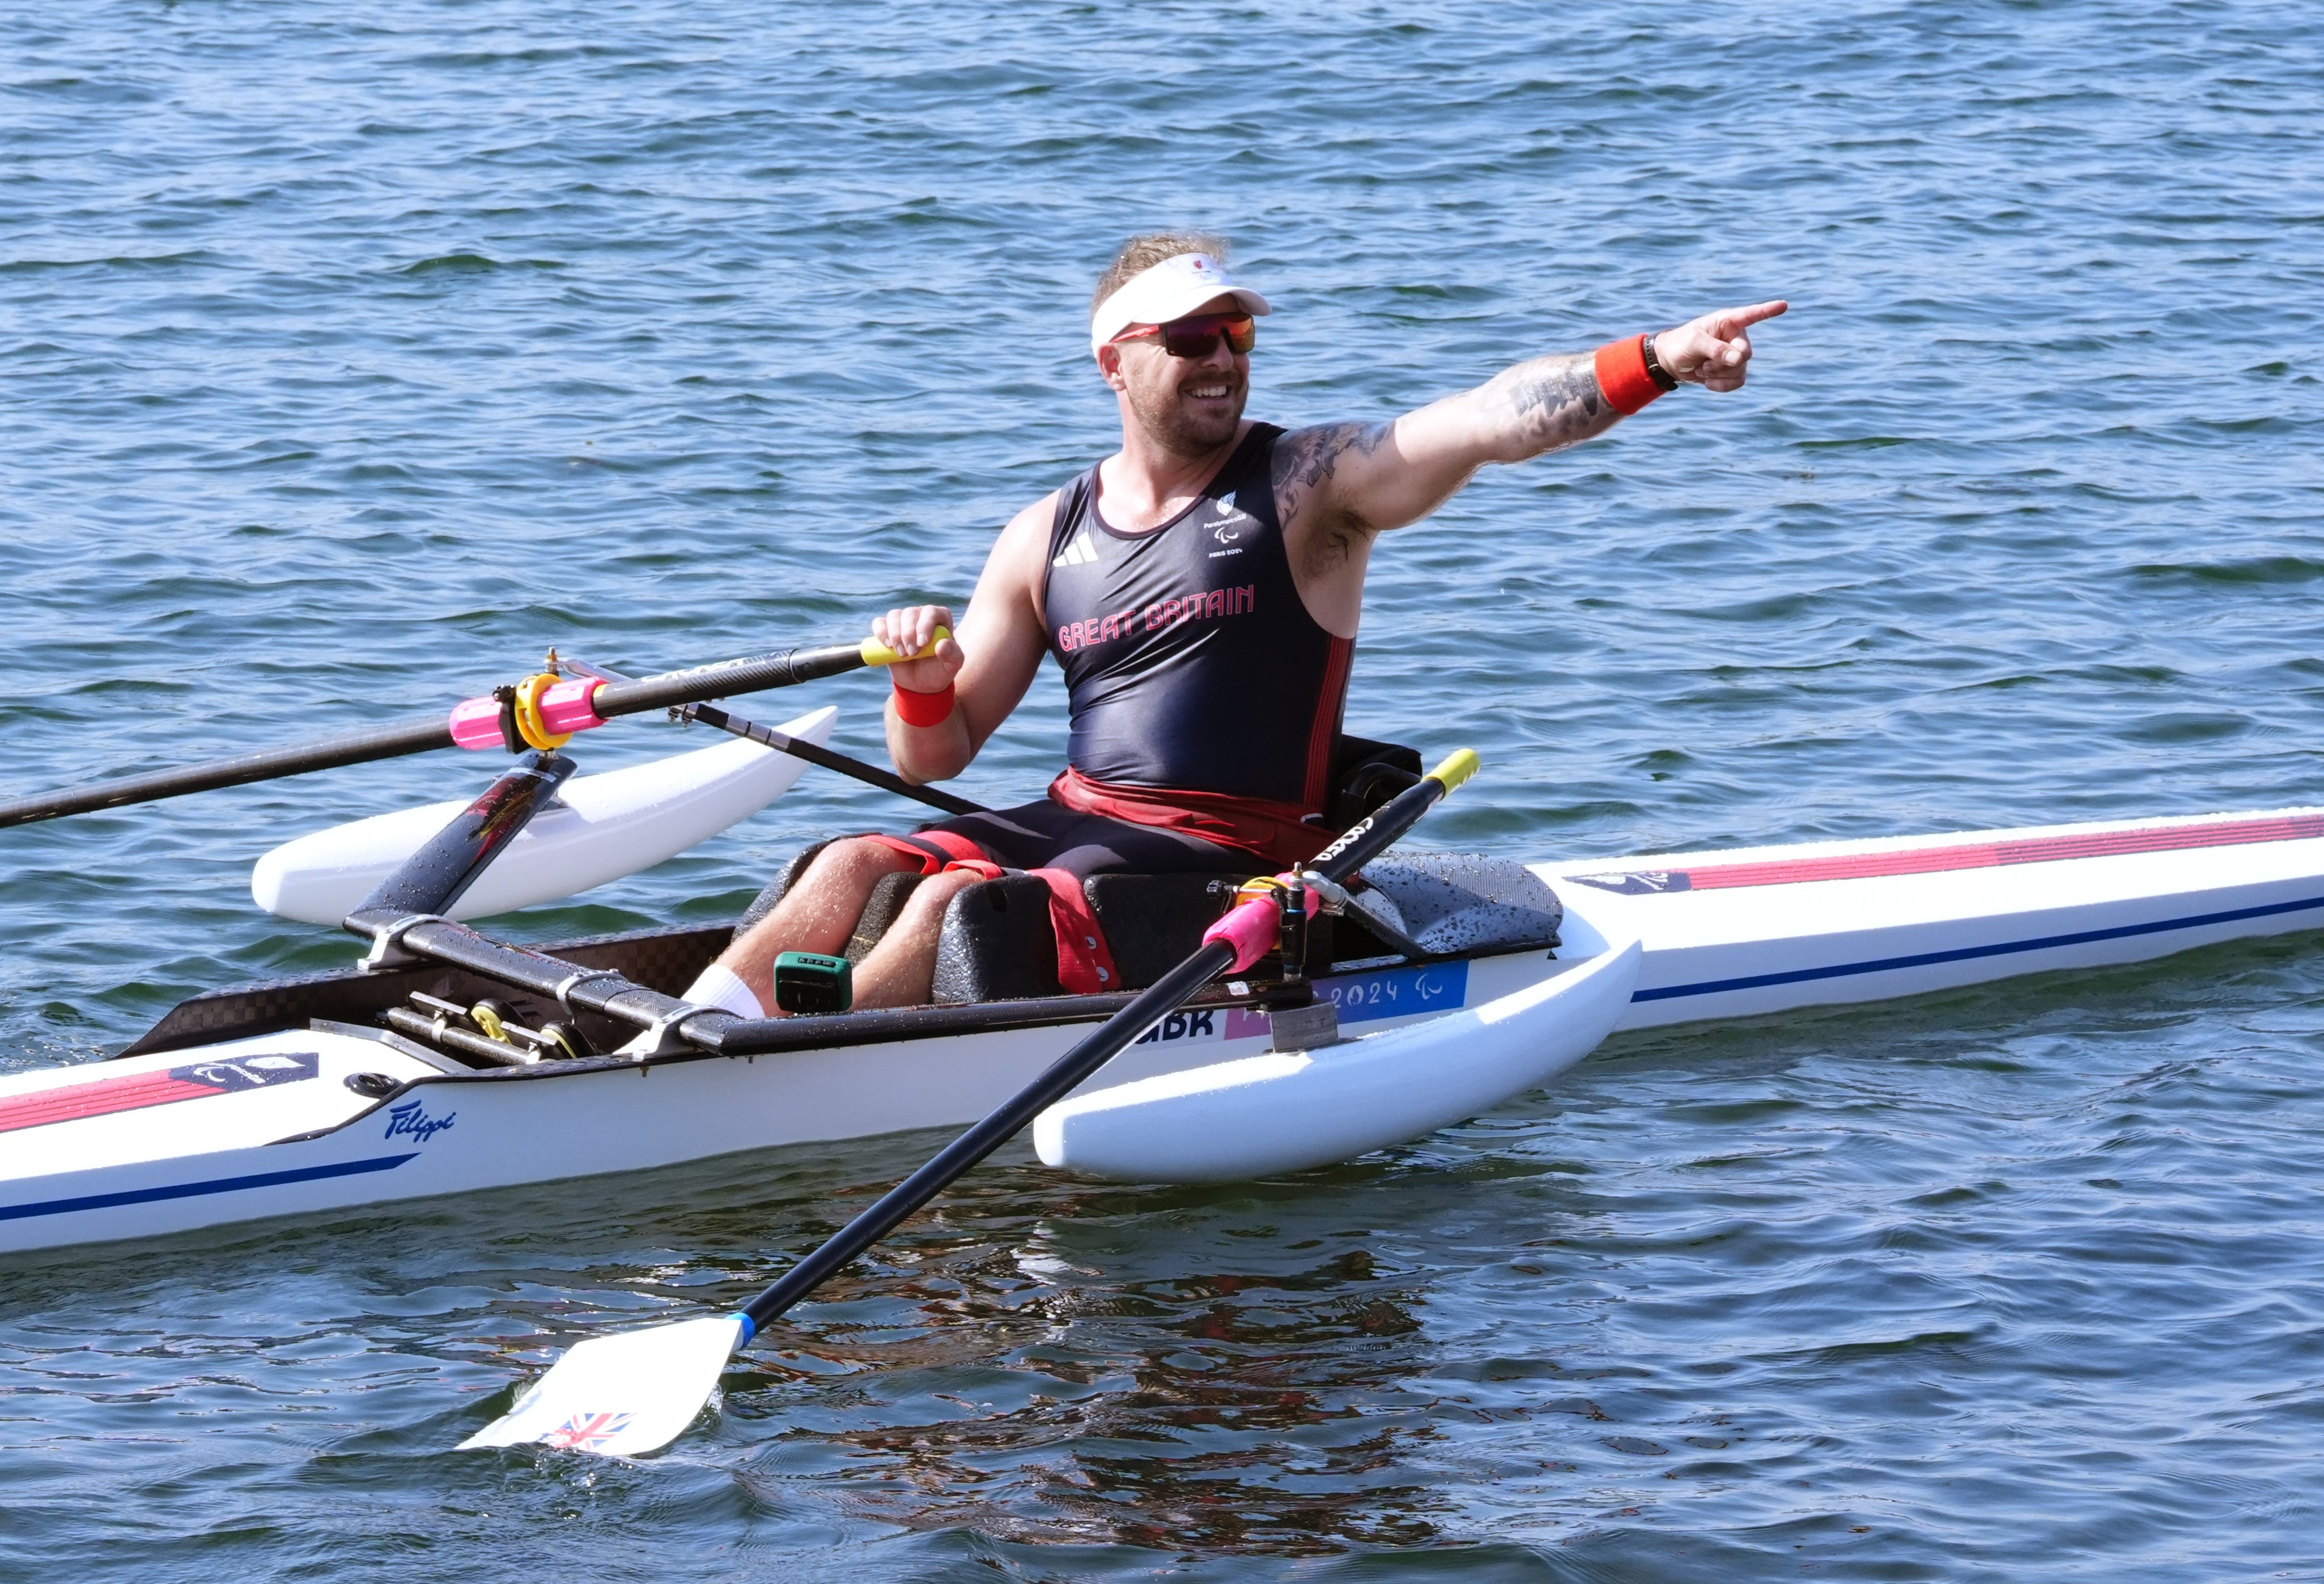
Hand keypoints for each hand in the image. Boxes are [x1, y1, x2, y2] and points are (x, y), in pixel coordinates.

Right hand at [871, 604, 962, 694]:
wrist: (922, 682)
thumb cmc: (940, 670)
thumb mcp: (952, 666)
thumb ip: (952, 655)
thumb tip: (942, 645)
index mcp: (940, 619)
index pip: (931, 612)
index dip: (925, 625)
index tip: (922, 643)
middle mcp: (921, 616)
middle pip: (910, 613)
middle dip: (908, 634)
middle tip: (912, 653)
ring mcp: (903, 621)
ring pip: (894, 615)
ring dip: (895, 635)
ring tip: (901, 654)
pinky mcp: (888, 630)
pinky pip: (879, 623)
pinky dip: (880, 633)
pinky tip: (888, 646)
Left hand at [1652, 300, 1787, 392]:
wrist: (1671, 363)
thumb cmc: (1680, 344)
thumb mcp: (1694, 343)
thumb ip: (1716, 349)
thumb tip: (1739, 359)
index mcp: (1728, 321)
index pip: (1752, 314)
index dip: (1768, 311)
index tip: (1783, 305)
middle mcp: (1737, 336)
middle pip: (1745, 353)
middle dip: (1723, 363)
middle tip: (1704, 363)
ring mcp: (1737, 354)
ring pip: (1741, 370)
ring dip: (1719, 374)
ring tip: (1702, 368)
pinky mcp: (1734, 371)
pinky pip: (1738, 382)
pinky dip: (1722, 385)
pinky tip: (1708, 382)